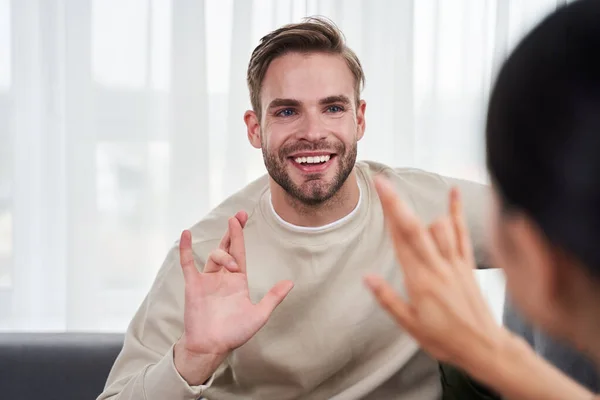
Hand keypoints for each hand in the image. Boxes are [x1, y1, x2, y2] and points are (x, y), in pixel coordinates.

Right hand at [174, 211, 293, 384]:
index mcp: (237, 280)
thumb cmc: (234, 333)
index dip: (240, 235)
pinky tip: (186, 234)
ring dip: (223, 255)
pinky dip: (186, 249)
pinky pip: (188, 263)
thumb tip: (291, 282)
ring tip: (232, 266)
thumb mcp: (259, 315)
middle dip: (232, 231)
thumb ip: (273, 297)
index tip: (241, 219)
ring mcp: (207, 280)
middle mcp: (222, 277)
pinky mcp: (193, 285)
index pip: (239, 252)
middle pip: (227, 247)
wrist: (212, 347)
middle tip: (237, 216)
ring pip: (214, 256)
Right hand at [364, 177, 503, 371]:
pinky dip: (457, 212)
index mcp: (419, 281)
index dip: (389, 214)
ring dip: (424, 217)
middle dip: (397, 203)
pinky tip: (453, 192)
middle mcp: (437, 266)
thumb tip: (367, 277)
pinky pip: (463, 233)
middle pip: (414, 227)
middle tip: (382, 182)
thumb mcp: (410, 326)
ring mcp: (455, 263)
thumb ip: (388, 299)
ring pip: (441, 227)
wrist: (485, 348)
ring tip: (410, 218)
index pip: (400, 240)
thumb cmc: (445, 339)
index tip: (379, 193)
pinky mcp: (467, 264)